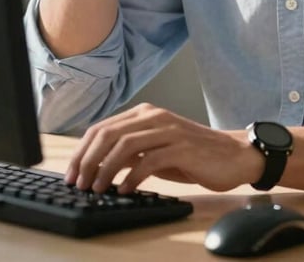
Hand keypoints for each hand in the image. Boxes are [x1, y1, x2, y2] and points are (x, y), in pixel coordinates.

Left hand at [64, 104, 261, 193]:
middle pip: (108, 134)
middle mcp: (154, 117)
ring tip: (97, 189)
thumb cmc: (193, 155)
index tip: (71, 173)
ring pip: (125, 145)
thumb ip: (131, 151)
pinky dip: (132, 176)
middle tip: (78, 184)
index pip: (102, 128)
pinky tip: (125, 190)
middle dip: (87, 161)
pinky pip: (149, 160)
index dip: (82, 151)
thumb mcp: (156, 149)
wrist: (232, 155)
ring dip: (105, 169)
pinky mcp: (182, 147)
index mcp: (145, 114)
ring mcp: (168, 130)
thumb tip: (97, 165)